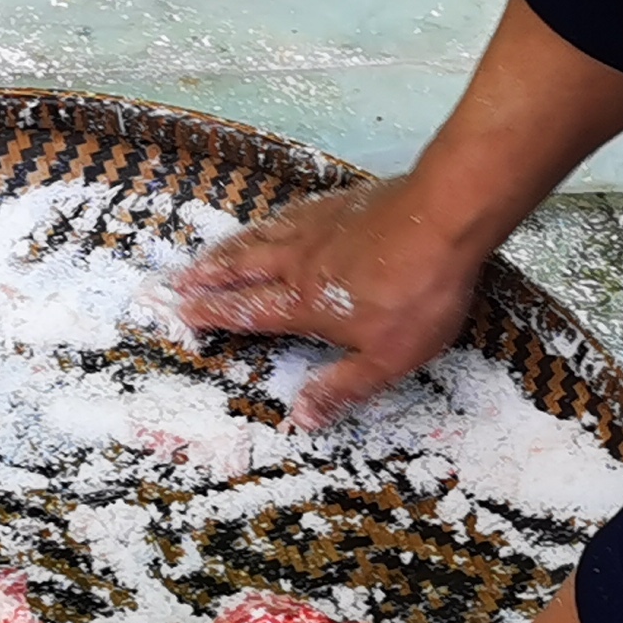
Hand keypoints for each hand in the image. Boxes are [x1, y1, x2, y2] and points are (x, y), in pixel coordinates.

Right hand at [172, 179, 489, 430]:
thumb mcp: (388, 358)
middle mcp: (299, 263)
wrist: (444, 216)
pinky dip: (267, 221)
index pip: (249, 312)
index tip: (183, 312)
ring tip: (207, 253)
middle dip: (208, 277)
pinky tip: (270, 220)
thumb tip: (302, 418)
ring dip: (229, 248)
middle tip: (178, 280)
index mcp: (305, 303)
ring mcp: (318, 228)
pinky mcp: (339, 204)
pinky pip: (289, 214)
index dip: (214, 314)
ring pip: (261, 238)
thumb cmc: (419, 294)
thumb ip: (343, 386)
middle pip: (243, 269)